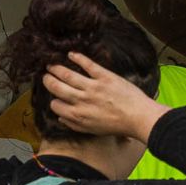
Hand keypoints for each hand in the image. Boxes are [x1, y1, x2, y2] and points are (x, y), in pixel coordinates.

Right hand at [42, 52, 166, 141]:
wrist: (139, 117)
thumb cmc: (118, 126)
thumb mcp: (93, 130)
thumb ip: (75, 125)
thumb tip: (61, 117)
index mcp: (78, 116)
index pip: (56, 105)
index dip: (53, 101)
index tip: (55, 97)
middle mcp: (82, 101)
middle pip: (57, 87)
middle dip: (48, 81)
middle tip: (46, 76)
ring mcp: (92, 87)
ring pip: (68, 74)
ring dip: (57, 68)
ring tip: (51, 65)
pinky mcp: (104, 77)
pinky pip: (88, 64)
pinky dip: (78, 57)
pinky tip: (71, 54)